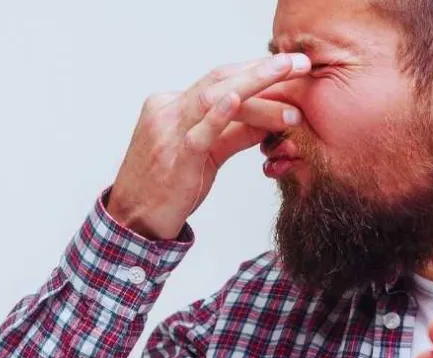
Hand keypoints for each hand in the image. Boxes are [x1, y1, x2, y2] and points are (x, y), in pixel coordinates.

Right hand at [106, 53, 310, 239]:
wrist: (133, 221)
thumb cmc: (168, 187)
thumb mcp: (206, 154)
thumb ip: (236, 134)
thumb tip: (272, 119)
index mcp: (172, 105)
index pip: (219, 79)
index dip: (256, 68)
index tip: (288, 63)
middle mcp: (168, 111)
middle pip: (219, 79)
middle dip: (262, 68)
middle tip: (299, 61)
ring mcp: (168, 133)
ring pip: (212, 98)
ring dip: (254, 84)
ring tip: (288, 76)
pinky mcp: (175, 159)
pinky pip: (198, 133)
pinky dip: (218, 114)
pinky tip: (237, 100)